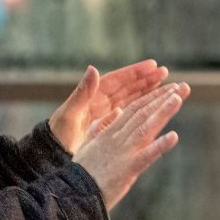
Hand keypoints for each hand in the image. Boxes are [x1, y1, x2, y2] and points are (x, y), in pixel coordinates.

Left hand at [50, 60, 167, 151]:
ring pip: (131, 100)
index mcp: (93, 96)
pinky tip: (153, 108)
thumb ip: (82, 92)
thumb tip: (93, 68)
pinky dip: (141, 109)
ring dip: (147, 93)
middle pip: (128, 87)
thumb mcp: (70, 113)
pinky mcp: (108, 127)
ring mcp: (106, 114)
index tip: (153, 66)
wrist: (53, 153)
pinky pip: (128, 115)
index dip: (136, 73)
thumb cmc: (59, 134)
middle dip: (146, 80)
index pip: (119, 80)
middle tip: (165, 73)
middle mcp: (101, 102)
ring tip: (165, 86)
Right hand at [71, 81, 187, 206]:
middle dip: (164, 98)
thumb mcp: (88, 144)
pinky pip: (147, 155)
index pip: (134, 109)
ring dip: (164, 112)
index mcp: (109, 132)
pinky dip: (160, 145)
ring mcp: (123, 152)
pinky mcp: (128, 168)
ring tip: (179, 98)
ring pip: (146, 127)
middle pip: (143, 113)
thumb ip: (101, 126)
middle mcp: (117, 138)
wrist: (73, 194)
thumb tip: (117, 112)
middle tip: (184, 86)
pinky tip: (174, 136)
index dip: (153, 97)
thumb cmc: (82, 172)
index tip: (169, 88)